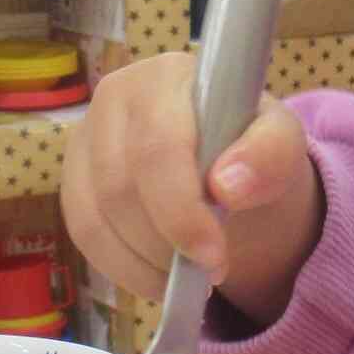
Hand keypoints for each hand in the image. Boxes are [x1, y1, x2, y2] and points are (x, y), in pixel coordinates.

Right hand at [61, 52, 323, 325]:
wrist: (225, 162)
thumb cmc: (249, 145)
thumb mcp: (280, 145)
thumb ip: (270, 155)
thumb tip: (227, 187)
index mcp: (166, 77)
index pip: (157, 149)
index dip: (180, 211)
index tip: (213, 256)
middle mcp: (113, 96)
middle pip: (120, 189)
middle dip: (166, 244)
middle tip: (210, 269)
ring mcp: (84, 138)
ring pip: (96, 219)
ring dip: (145, 262)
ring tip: (189, 275)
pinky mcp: (72, 179)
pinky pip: (84, 236)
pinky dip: (124, 269)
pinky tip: (159, 277)